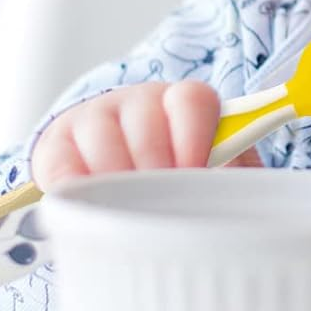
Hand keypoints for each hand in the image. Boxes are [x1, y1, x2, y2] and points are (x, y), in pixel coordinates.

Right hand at [31, 81, 259, 187]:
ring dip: (115, 177)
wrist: (122, 192)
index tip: (197, 173)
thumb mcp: (215, 180)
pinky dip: (70, 185)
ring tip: (128, 210)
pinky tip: (83, 204)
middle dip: (156, 167)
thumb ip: (235, 181)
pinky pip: (59, 160)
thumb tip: (253, 200)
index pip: (193, 100)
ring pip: (102, 136)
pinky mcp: (57, 145)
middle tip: (163, 203)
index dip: (195, 135)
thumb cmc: (182, 188)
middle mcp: (140, 102)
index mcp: (186, 104)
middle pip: (146, 119)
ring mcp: (95, 119)